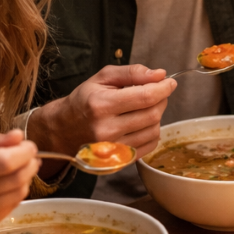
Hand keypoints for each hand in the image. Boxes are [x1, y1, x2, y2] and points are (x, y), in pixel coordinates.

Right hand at [0, 130, 39, 233]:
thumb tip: (18, 136)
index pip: (4, 161)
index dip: (24, 152)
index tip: (28, 146)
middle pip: (15, 178)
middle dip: (30, 164)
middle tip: (30, 157)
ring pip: (18, 193)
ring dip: (26, 179)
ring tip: (20, 170)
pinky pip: (11, 207)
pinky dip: (16, 194)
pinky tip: (8, 187)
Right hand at [30, 64, 176, 160]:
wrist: (64, 129)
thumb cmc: (84, 100)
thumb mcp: (102, 78)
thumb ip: (132, 72)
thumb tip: (160, 74)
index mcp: (101, 105)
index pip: (145, 97)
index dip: (163, 88)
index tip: (169, 82)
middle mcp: (106, 130)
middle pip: (152, 114)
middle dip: (161, 100)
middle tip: (156, 93)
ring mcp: (112, 149)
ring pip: (153, 130)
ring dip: (156, 116)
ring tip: (143, 108)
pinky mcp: (118, 161)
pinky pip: (149, 145)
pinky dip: (151, 132)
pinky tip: (140, 124)